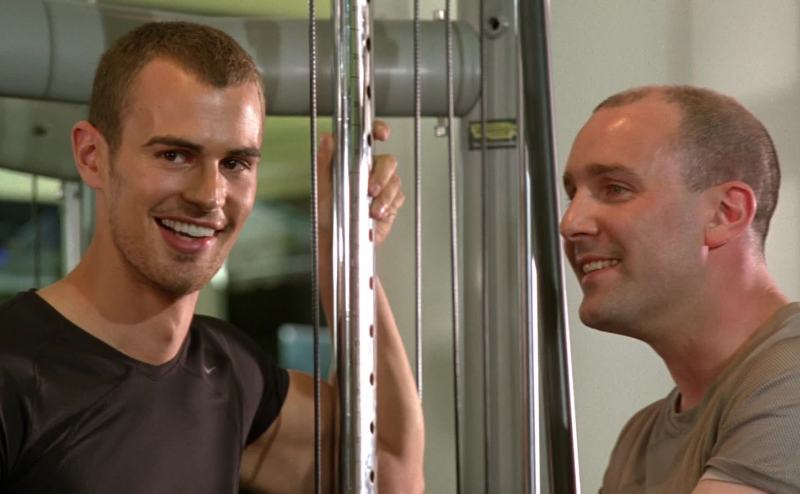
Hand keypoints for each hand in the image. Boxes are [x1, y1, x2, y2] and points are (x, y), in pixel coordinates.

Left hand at [316, 120, 403, 245]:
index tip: (381, 134)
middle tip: (371, 189)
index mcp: (355, 160)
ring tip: (372, 209)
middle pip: (388, 162)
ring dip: (384, 196)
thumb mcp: (322, 183)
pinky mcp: (390, 202)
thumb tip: (327, 139)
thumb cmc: (327, 210)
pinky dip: (388, 206)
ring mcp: (382, 186)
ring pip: (394, 181)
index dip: (379, 131)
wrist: (335, 236)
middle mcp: (371, 170)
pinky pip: (398, 198)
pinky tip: (377, 214)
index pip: (370, 138)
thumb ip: (324, 160)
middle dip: (382, 175)